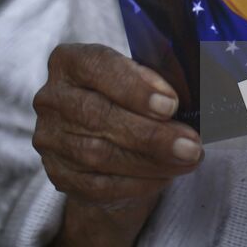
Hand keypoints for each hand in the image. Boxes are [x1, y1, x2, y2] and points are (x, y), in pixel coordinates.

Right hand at [33, 44, 202, 243]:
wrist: (102, 132)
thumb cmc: (128, 92)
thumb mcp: (141, 74)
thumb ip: (158, 78)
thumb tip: (196, 91)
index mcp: (70, 61)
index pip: (98, 67)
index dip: (135, 86)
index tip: (171, 104)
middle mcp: (52, 98)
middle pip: (100, 116)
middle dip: (152, 133)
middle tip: (191, 144)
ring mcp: (50, 137)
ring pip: (100, 154)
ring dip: (150, 161)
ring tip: (187, 159)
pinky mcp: (57, 173)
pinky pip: (98, 184)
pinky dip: (136, 182)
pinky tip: (165, 175)